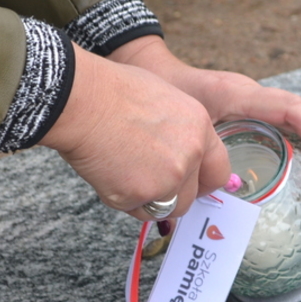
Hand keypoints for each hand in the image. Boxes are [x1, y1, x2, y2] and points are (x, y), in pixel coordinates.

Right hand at [40, 44, 230, 220]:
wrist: (83, 100)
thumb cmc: (115, 92)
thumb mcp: (166, 102)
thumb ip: (182, 133)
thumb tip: (184, 156)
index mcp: (200, 129)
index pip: (217, 171)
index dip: (201, 182)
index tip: (190, 185)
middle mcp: (189, 157)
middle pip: (190, 197)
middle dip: (171, 194)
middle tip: (147, 179)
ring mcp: (165, 179)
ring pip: (165, 209)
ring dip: (148, 200)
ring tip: (125, 172)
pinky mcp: (138, 195)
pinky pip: (135, 209)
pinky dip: (122, 198)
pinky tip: (108, 172)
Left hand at [108, 36, 300, 183]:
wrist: (154, 71)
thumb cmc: (167, 92)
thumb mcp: (180, 125)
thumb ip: (185, 163)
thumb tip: (188, 213)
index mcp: (241, 95)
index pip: (291, 108)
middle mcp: (254, 97)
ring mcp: (253, 104)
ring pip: (296, 121)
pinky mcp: (248, 113)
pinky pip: (282, 125)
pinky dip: (300, 143)